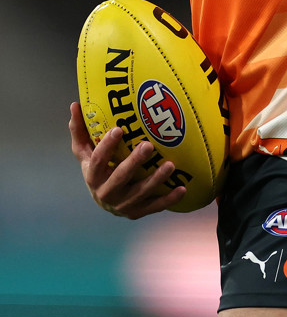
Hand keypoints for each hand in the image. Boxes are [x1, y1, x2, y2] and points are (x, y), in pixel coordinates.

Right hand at [69, 101, 185, 218]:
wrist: (104, 201)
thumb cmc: (97, 168)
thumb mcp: (84, 152)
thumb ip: (80, 130)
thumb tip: (75, 104)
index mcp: (92, 175)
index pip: (97, 160)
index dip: (107, 146)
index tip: (119, 129)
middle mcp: (106, 192)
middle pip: (120, 177)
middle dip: (134, 162)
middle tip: (148, 145)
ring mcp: (122, 204)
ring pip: (140, 193)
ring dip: (156, 180)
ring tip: (171, 165)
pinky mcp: (137, 212)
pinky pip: (154, 207)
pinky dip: (169, 200)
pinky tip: (182, 189)